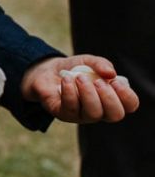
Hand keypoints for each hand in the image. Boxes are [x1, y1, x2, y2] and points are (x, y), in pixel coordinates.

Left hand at [21, 55, 138, 122]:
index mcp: (111, 99)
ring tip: (79, 78)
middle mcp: (99, 111)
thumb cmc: (74, 69)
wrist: (47, 71)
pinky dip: (70, 92)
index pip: (129, 106)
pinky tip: (66, 80)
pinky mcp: (64, 114)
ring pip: (93, 113)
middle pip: (115, 115)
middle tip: (97, 81)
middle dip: (109, 97)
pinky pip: (71, 108)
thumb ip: (101, 64)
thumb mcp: (88, 61)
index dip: (127, 96)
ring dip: (88, 93)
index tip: (115, 82)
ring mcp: (82, 115)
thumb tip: (111, 74)